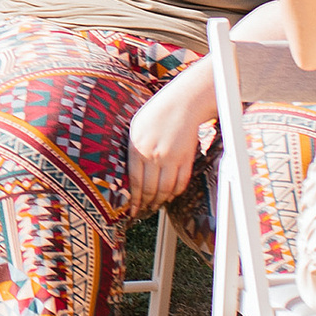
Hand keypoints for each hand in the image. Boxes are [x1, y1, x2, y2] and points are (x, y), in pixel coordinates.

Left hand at [126, 75, 208, 213]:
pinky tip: (169, 196)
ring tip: (155, 206)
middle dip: (146, 204)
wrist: (182, 103)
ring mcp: (172, 158)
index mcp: (138, 148)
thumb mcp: (135, 129)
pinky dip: (175, 193)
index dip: (134, 199)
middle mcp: (155, 155)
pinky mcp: (187, 159)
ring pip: (166, 189)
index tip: (132, 210)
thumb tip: (129, 174)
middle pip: (151, 189)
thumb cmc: (156, 114)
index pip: (135, 182)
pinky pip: (181, 182)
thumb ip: (132, 151)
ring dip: (160, 201)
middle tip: (143, 211)